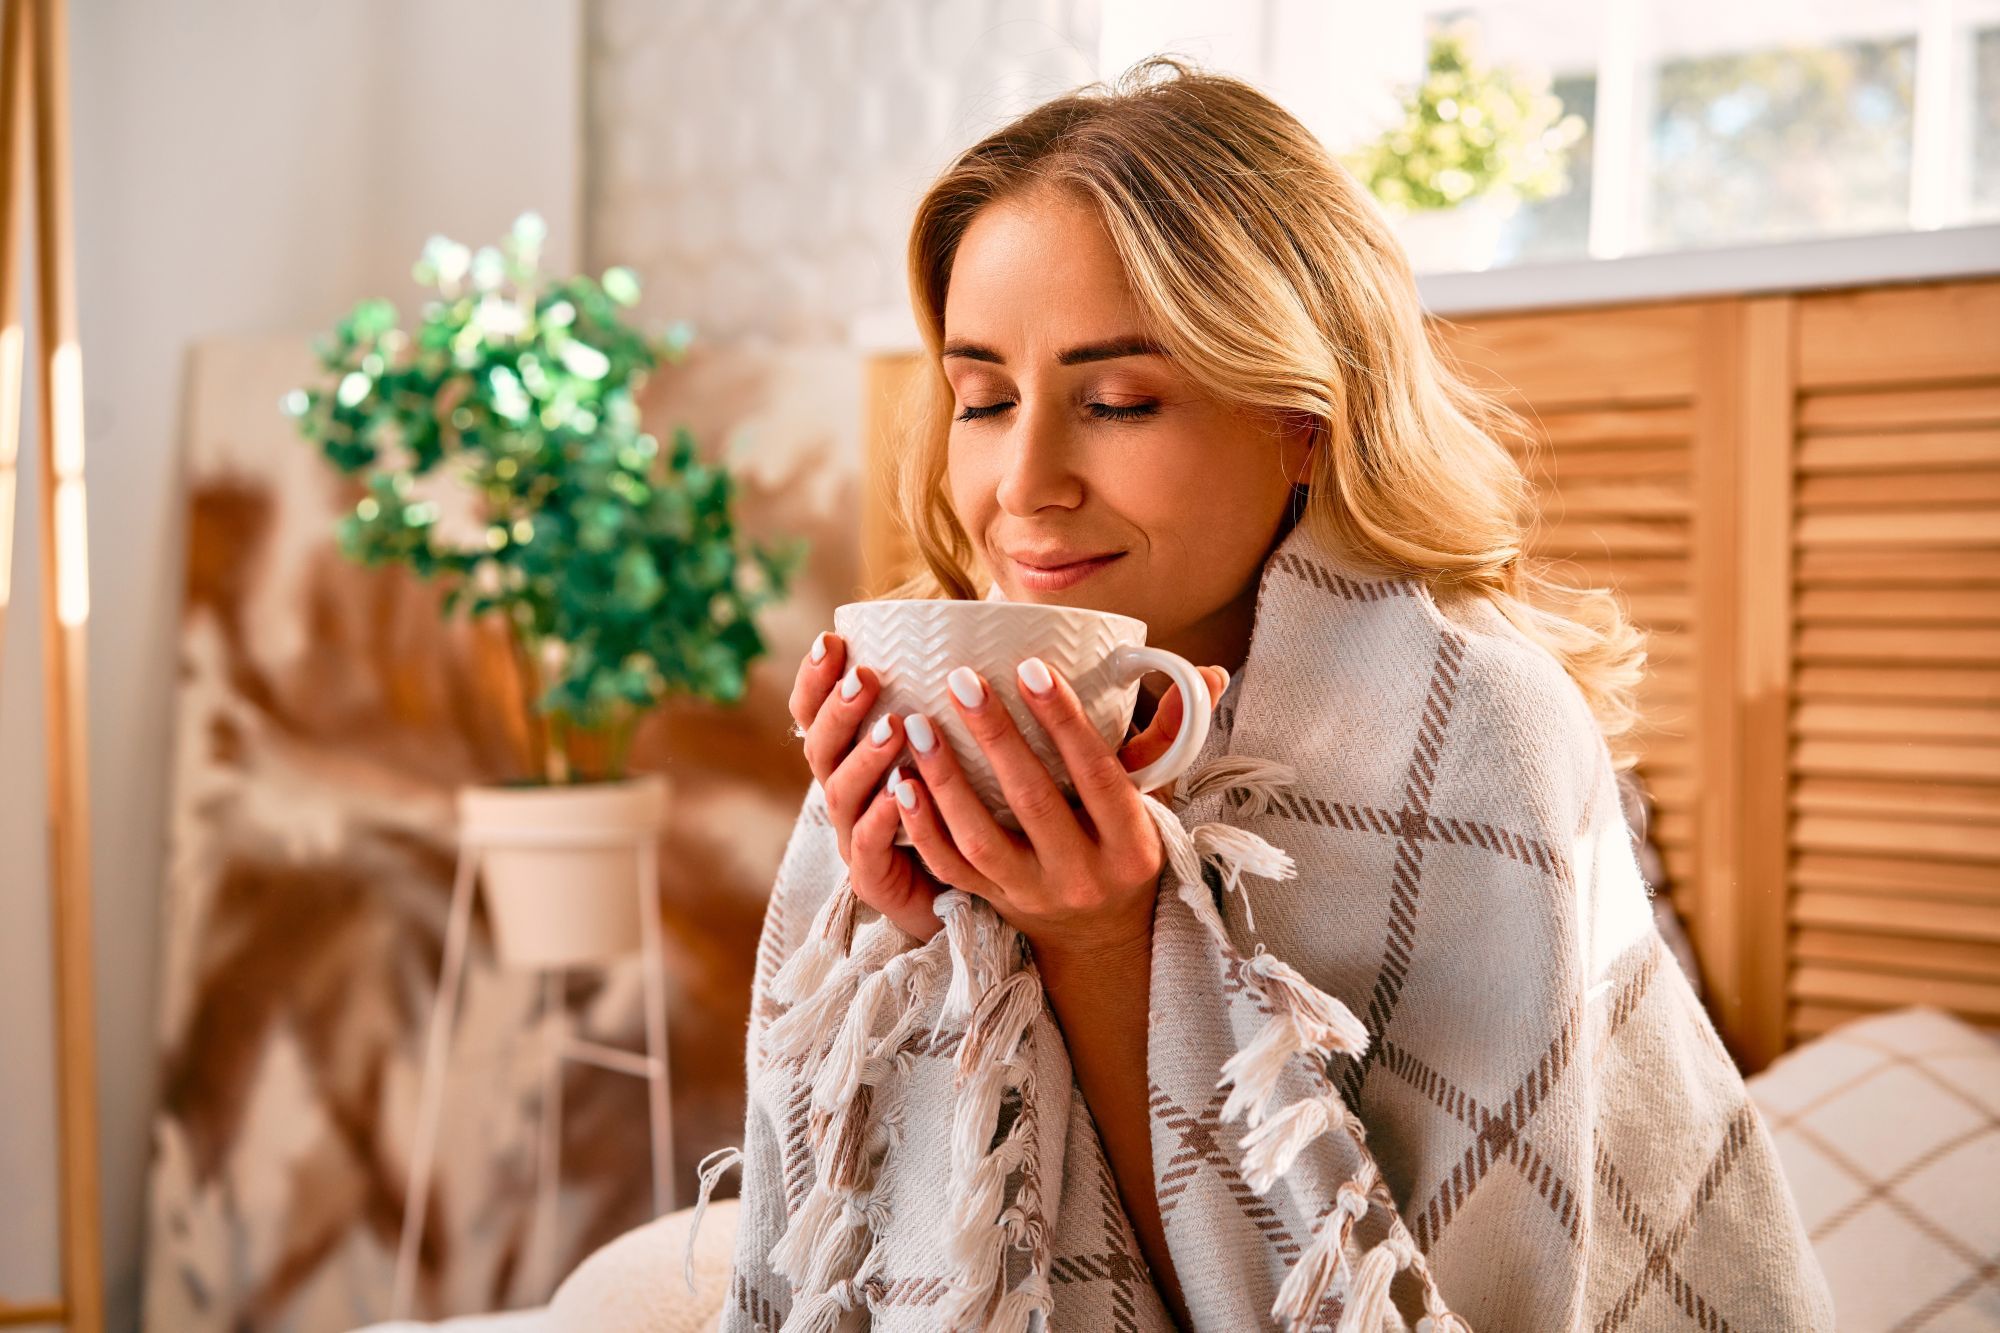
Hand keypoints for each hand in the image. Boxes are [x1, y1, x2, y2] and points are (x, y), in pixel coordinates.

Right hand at [787, 630, 947, 942]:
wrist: (974, 895)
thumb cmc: (965, 808)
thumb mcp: (954, 745)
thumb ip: (952, 697)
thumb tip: (987, 619)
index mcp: (852, 757)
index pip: (813, 713)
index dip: (814, 679)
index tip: (831, 640)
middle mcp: (845, 795)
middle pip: (819, 748)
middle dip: (838, 710)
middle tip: (865, 677)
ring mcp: (855, 838)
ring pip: (841, 794)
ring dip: (865, 757)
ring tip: (893, 727)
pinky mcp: (876, 881)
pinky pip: (870, 849)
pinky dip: (884, 819)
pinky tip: (902, 793)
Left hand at [889, 656, 1227, 964]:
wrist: (1100, 938)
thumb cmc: (1126, 848)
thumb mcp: (1156, 800)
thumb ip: (1169, 737)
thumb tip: (1212, 672)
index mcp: (1131, 843)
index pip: (1097, 775)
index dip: (1066, 721)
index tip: (1031, 667)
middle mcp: (1083, 874)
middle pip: (1034, 800)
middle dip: (996, 736)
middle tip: (961, 679)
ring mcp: (1033, 895)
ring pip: (981, 838)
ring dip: (945, 780)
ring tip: (916, 725)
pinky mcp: (993, 905)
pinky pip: (950, 868)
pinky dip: (922, 827)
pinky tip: (901, 783)